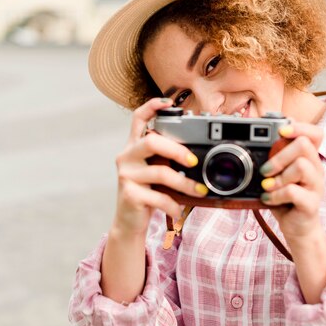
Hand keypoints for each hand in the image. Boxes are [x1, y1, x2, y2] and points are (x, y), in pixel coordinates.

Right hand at [112, 98, 207, 237]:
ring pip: (160, 171)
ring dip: (185, 183)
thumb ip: (166, 159)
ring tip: (199, 190)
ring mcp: (126, 175)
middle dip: (177, 149)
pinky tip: (178, 209)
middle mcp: (127, 157)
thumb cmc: (147, 193)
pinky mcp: (130, 194)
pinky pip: (159, 196)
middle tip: (193, 161)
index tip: (168, 103)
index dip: (152, 106)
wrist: (129, 222)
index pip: (138, 118)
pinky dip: (174, 204)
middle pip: (151, 141)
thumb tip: (197, 156)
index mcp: (134, 147)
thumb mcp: (155, 171)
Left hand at [259, 122, 324, 241]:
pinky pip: (294, 191)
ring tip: (267, 186)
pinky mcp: (311, 204)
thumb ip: (271, 156)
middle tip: (265, 170)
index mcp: (309, 158)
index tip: (281, 131)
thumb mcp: (277, 174)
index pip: (314, 133)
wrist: (297, 228)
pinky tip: (268, 198)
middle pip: (304, 145)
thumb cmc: (285, 198)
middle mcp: (316, 169)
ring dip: (278, 176)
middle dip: (279, 155)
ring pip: (302, 166)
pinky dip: (276, 194)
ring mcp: (316, 186)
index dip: (299, 126)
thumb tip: (252, 133)